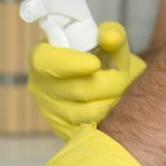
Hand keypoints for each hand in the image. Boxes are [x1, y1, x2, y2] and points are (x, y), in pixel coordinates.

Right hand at [29, 21, 145, 138]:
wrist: (99, 83)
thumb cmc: (98, 56)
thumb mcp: (105, 41)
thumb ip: (111, 33)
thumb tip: (110, 38)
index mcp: (42, 58)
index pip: (45, 62)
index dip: (70, 64)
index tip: (95, 64)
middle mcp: (40, 87)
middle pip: (78, 90)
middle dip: (109, 83)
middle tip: (125, 77)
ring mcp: (50, 112)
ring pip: (89, 112)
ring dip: (114, 101)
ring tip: (123, 92)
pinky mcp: (64, 132)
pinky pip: (93, 129)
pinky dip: (110, 118)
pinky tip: (115, 108)